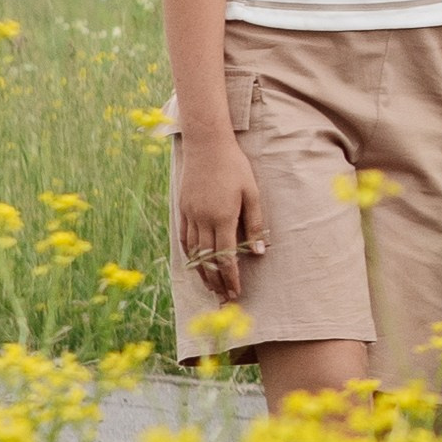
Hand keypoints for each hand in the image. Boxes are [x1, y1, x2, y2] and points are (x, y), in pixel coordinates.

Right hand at [175, 126, 266, 301]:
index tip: (236, 292)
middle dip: (217, 281)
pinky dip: (190, 255)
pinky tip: (195, 263)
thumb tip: (259, 251)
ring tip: (210, 286)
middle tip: (224, 297)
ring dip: (202, 272)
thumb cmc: (235, 167)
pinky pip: (184, 239)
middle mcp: (203, 220)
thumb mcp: (252, 193)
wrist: (207, 145)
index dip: (231, 277)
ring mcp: (190, 215)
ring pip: (193, 253)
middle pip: (208, 260)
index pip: (226, 257)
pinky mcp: (182, 209)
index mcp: (223, 218)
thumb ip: (255, 223)